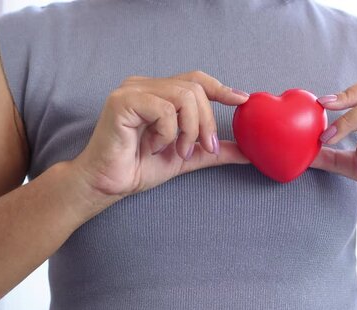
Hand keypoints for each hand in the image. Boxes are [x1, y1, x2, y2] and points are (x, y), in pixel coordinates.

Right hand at [71, 70, 250, 197]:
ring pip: (184, 97)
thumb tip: (248, 153)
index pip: (196, 80)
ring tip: (178, 151)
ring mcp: (132, 90)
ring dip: (189, 130)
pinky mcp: (122, 101)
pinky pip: (164, 109)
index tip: (242, 100)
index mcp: (158, 93)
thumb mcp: (187, 158)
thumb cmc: (140, 168)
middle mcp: (145, 86)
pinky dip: (167, 133)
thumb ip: (213, 151)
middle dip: (207, 122)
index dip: (221, 88)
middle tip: (205, 148)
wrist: (108, 184)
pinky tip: (153, 146)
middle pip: (196, 89)